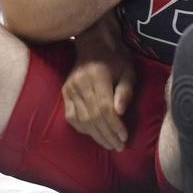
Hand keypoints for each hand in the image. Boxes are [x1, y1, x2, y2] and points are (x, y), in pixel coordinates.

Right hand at [62, 25, 136, 150]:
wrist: (93, 45)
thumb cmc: (116, 59)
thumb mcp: (128, 70)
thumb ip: (126, 90)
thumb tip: (120, 111)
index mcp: (97, 76)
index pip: (104, 107)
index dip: (114, 125)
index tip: (125, 137)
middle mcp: (80, 83)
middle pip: (93, 116)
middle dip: (107, 135)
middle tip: (119, 146)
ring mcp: (69, 89)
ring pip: (82, 119)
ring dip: (96, 135)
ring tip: (110, 145)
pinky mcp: (65, 93)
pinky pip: (72, 117)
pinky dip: (84, 129)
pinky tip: (95, 135)